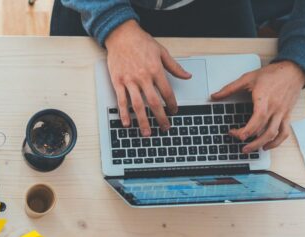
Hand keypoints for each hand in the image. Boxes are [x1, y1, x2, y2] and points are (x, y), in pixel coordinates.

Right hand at [105, 20, 190, 136]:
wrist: (122, 36)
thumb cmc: (141, 42)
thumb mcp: (162, 52)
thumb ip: (174, 67)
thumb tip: (187, 76)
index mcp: (155, 70)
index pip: (167, 92)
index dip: (172, 104)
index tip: (174, 112)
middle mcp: (143, 77)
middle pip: (154, 102)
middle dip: (161, 117)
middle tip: (165, 127)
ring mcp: (129, 81)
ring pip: (138, 105)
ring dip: (143, 121)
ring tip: (147, 132)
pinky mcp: (118, 82)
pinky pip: (121, 101)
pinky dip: (124, 113)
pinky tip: (127, 123)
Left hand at [211, 60, 304, 152]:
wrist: (293, 69)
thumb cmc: (272, 73)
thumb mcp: (248, 78)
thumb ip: (230, 88)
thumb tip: (214, 96)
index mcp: (264, 99)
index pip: (257, 120)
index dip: (245, 130)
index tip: (233, 132)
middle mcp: (274, 108)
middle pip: (263, 130)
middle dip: (249, 140)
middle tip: (239, 144)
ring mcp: (282, 112)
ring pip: (273, 134)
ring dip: (261, 144)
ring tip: (249, 149)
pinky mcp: (287, 115)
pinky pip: (284, 132)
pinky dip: (277, 142)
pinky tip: (267, 145)